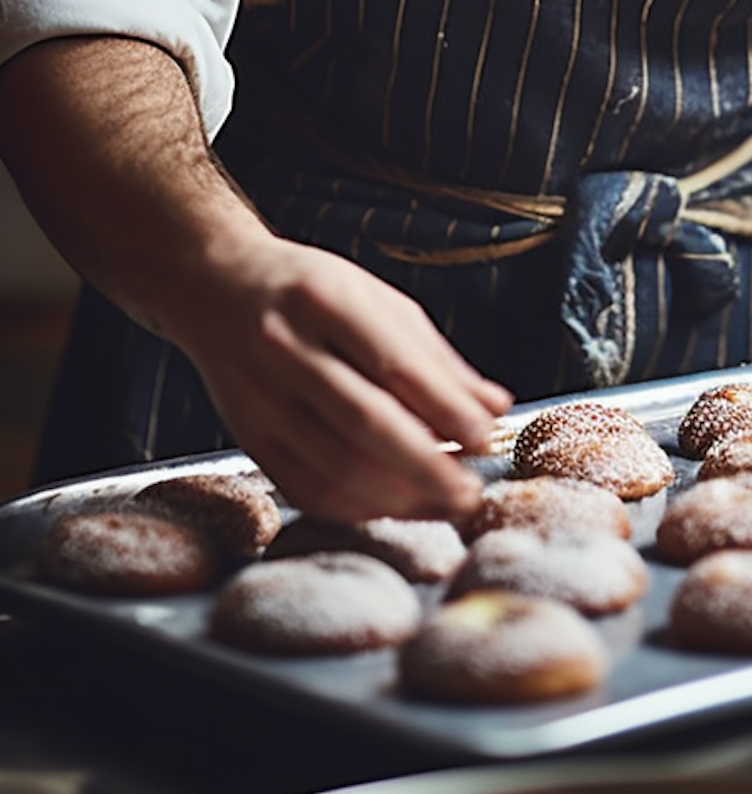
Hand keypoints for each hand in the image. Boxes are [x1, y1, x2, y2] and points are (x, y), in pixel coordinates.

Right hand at [172, 236, 512, 521]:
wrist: (214, 287)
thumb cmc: (310, 291)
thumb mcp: (375, 300)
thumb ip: (434, 356)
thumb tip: (494, 407)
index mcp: (324, 298)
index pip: (394, 364)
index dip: (445, 409)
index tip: (485, 438)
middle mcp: (284, 347)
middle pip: (364, 423)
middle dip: (427, 466)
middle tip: (471, 492)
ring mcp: (259, 397)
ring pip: (334, 465)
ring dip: (398, 496)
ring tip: (445, 501)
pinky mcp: (247, 437)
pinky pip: (306, 488)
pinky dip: (358, 506)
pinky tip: (397, 504)